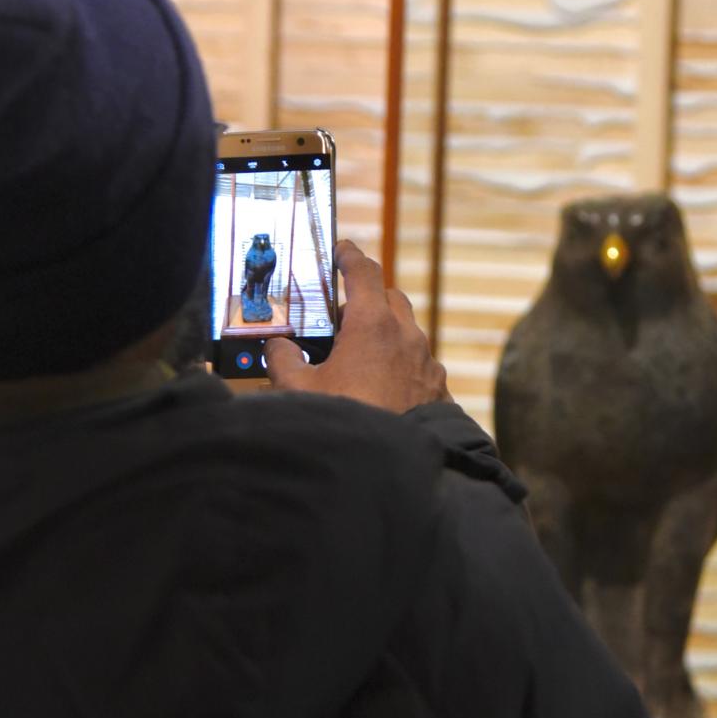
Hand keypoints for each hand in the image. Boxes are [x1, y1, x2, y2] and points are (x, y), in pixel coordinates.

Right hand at [264, 240, 452, 412]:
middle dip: (367, 299)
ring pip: (407, 333)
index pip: (363, 271)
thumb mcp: (299, 390)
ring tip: (357, 360)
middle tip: (340, 318)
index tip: (341, 250)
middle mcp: (407, 336)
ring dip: (385, 336)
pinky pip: (418, 365)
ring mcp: (427, 363)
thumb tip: (278, 347)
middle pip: (389, 298)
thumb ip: (282, 360)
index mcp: (373, 324)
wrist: (391, 467)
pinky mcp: (438, 389)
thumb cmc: (345, 422)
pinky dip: (400, 366)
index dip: (350, 256)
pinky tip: (381, 390)